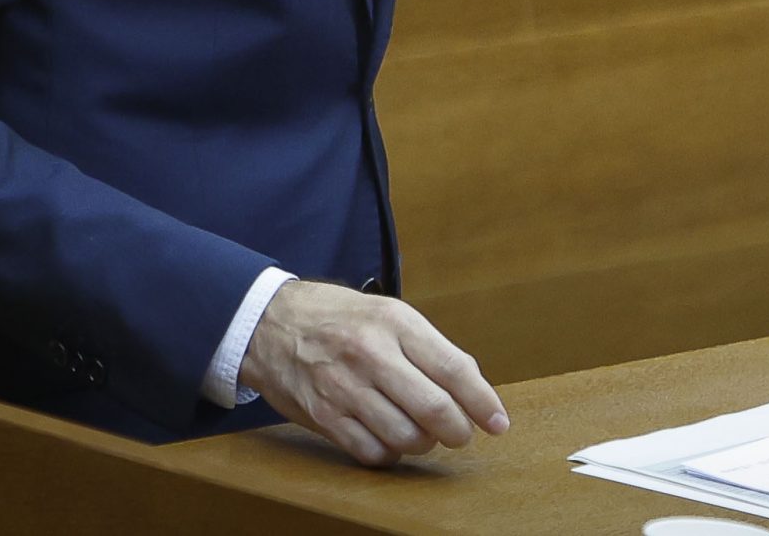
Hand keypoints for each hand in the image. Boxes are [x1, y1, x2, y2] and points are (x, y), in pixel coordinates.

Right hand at [239, 279, 508, 466]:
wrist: (270, 322)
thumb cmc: (339, 317)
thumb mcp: (388, 313)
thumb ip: (427, 348)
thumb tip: (471, 388)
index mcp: (395, 322)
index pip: (454, 369)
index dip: (482, 402)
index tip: (498, 422)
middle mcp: (371, 354)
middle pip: (434, 409)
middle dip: (458, 431)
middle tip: (461, 434)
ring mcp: (345, 387)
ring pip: (406, 437)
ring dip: (424, 444)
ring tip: (423, 434)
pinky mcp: (324, 416)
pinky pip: (372, 452)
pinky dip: (390, 454)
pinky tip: (390, 439)